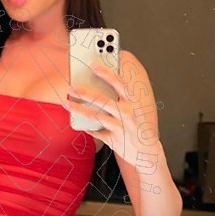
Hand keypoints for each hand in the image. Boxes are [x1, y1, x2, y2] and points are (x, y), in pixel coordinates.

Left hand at [66, 50, 158, 165]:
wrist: (147, 151)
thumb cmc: (137, 123)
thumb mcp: (136, 106)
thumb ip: (122, 94)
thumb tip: (101, 79)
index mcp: (133, 101)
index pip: (119, 83)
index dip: (106, 73)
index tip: (92, 64)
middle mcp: (127, 114)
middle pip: (103, 100)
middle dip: (85, 93)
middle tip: (70, 86)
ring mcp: (120, 127)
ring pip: (95, 117)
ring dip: (79, 109)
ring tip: (67, 103)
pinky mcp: (113, 140)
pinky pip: (96, 132)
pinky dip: (87, 128)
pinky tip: (77, 122)